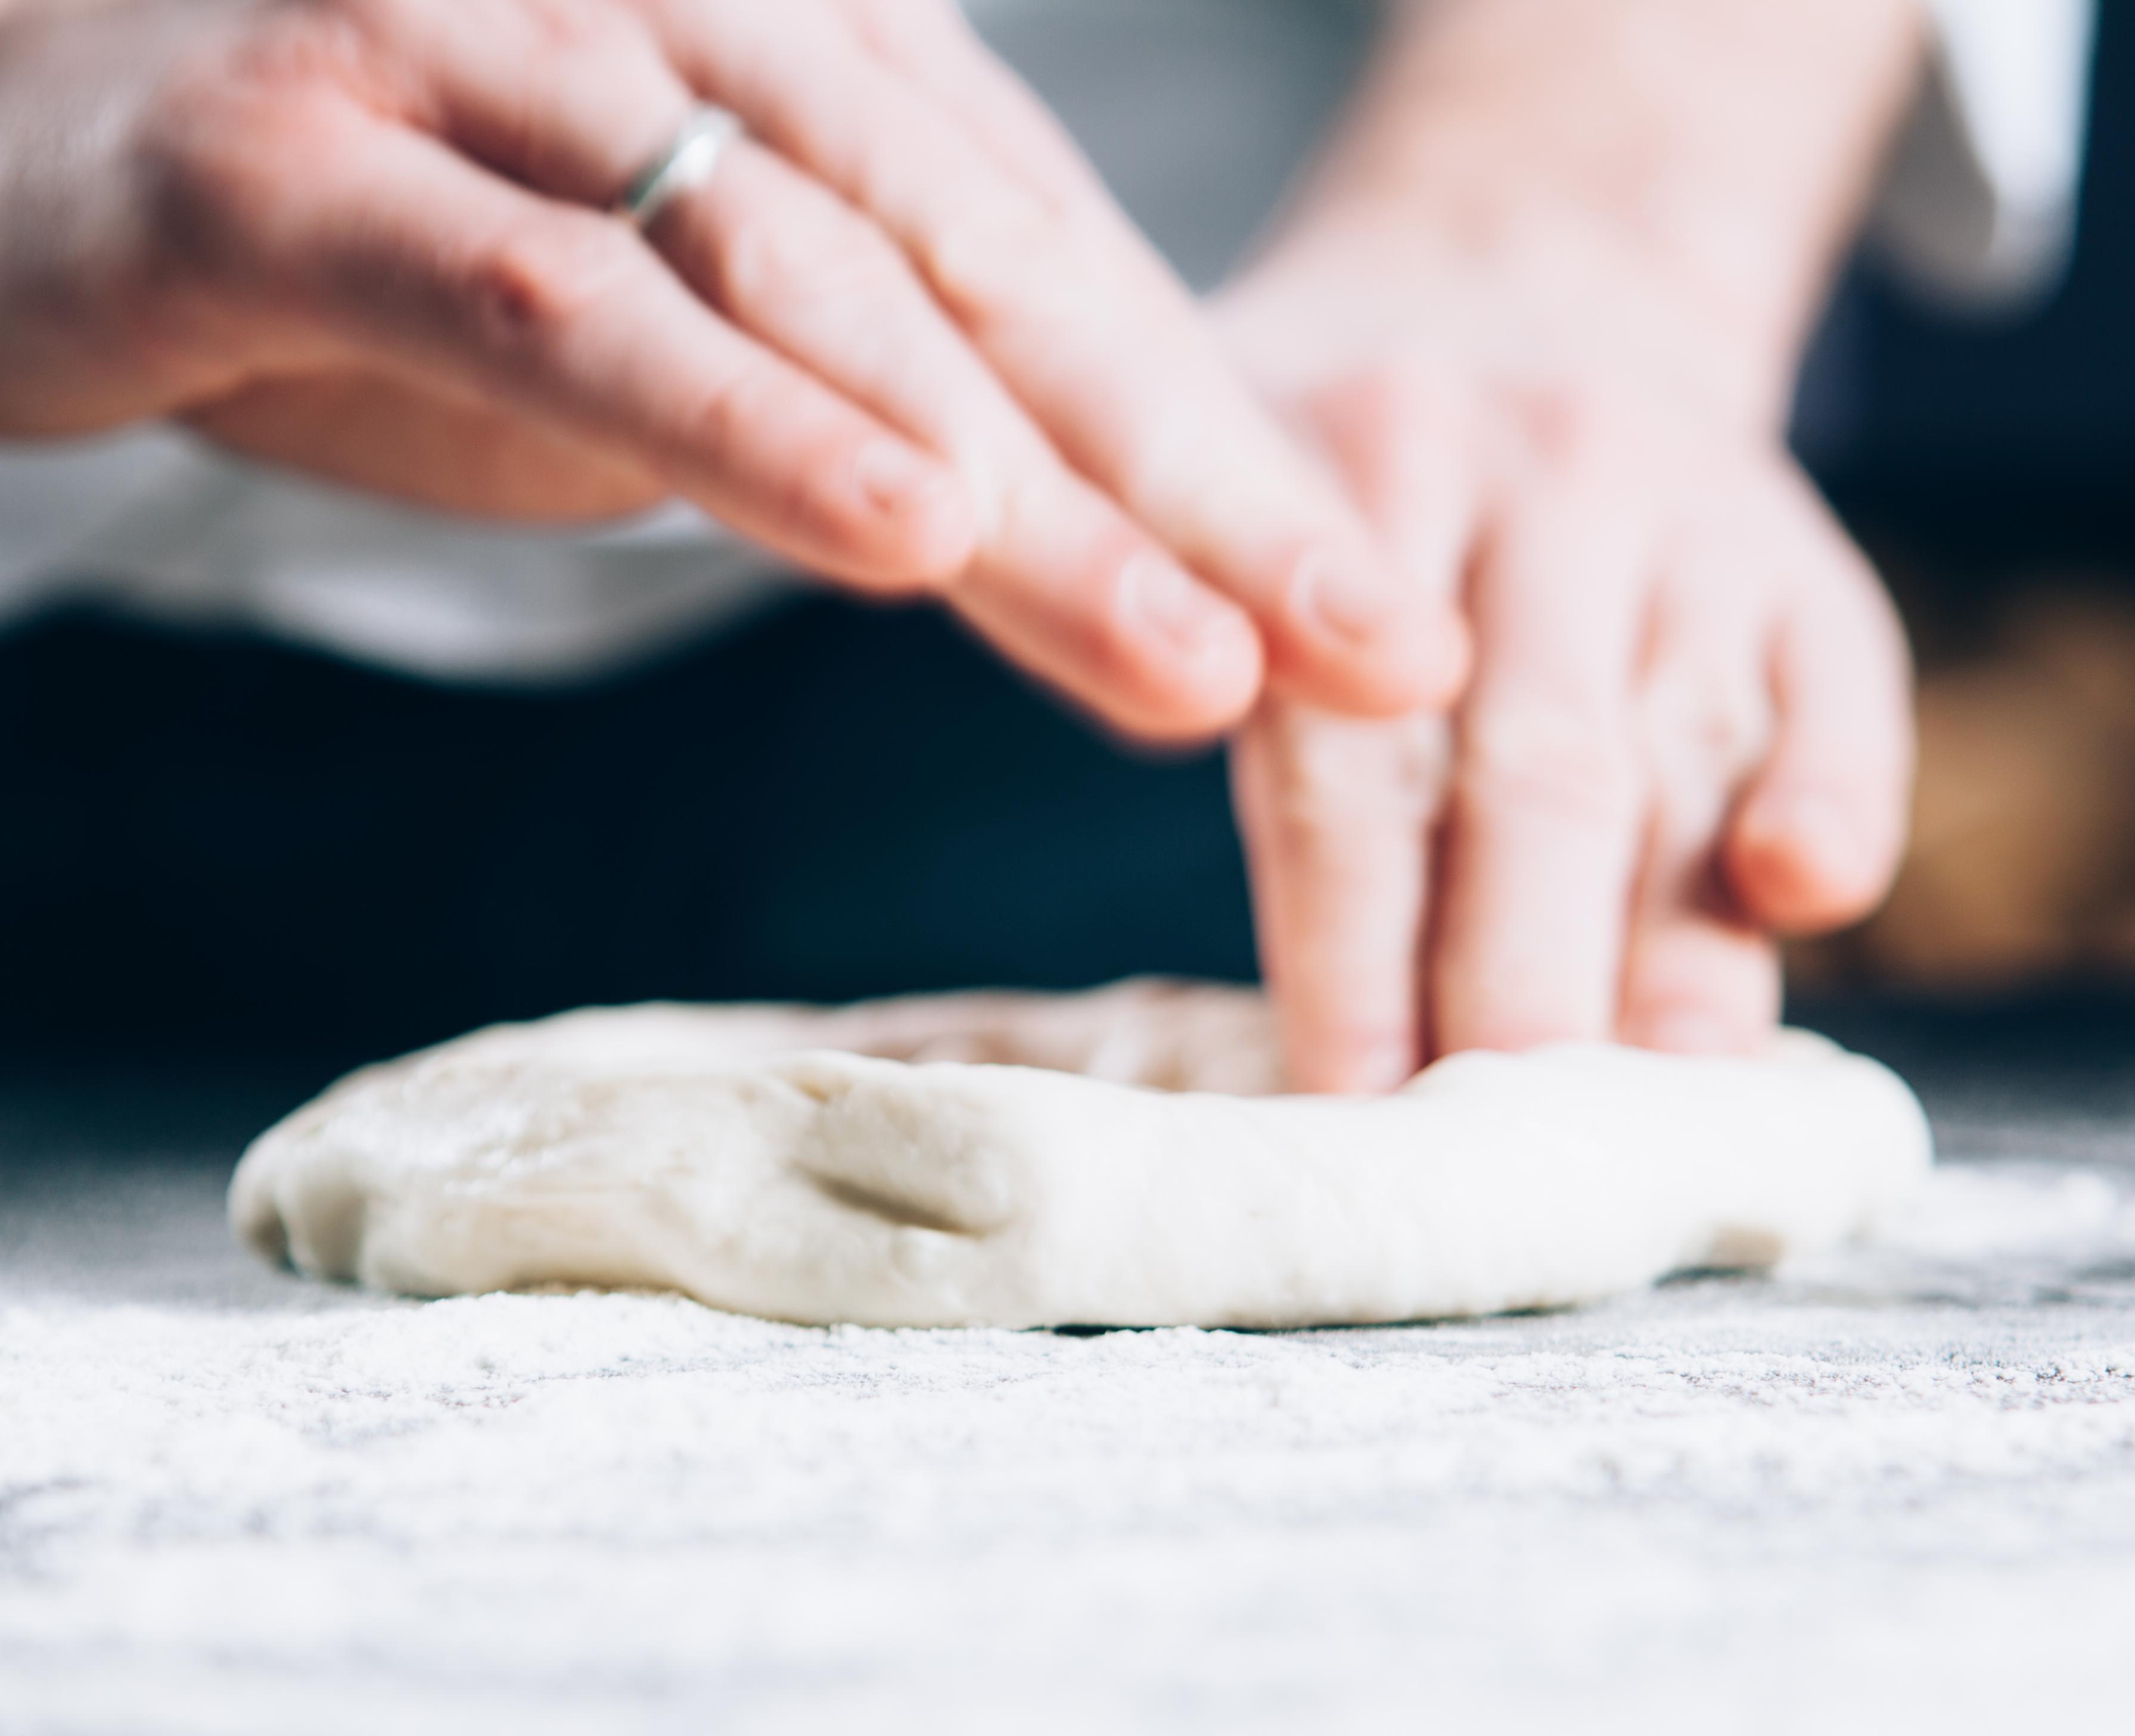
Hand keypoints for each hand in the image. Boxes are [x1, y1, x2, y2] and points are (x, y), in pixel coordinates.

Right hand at [0, 0, 1464, 739]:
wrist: (21, 121)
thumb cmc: (380, 231)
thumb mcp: (668, 329)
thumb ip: (855, 398)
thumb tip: (1059, 540)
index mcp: (788, 57)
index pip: (1059, 283)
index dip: (1231, 461)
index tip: (1380, 631)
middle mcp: (671, 22)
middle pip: (992, 284)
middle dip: (1199, 488)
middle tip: (1377, 654)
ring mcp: (481, 64)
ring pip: (817, 291)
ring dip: (1020, 489)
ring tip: (1193, 655)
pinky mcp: (302, 165)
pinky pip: (564, 299)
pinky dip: (739, 419)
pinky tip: (900, 533)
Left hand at [1220, 244, 1913, 1089]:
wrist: (1522, 290)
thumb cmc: (1332, 480)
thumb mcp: (1220, 512)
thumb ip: (1213, 693)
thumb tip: (1268, 984)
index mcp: (1349, 478)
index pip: (1348, 756)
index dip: (1350, 951)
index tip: (1347, 1109)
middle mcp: (1532, 482)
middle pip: (1526, 770)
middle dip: (1510, 983)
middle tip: (1491, 1159)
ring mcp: (1687, 514)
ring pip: (1674, 755)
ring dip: (1661, 957)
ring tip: (1629, 1126)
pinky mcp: (1805, 557)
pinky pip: (1844, 688)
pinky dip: (1833, 800)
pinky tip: (1804, 899)